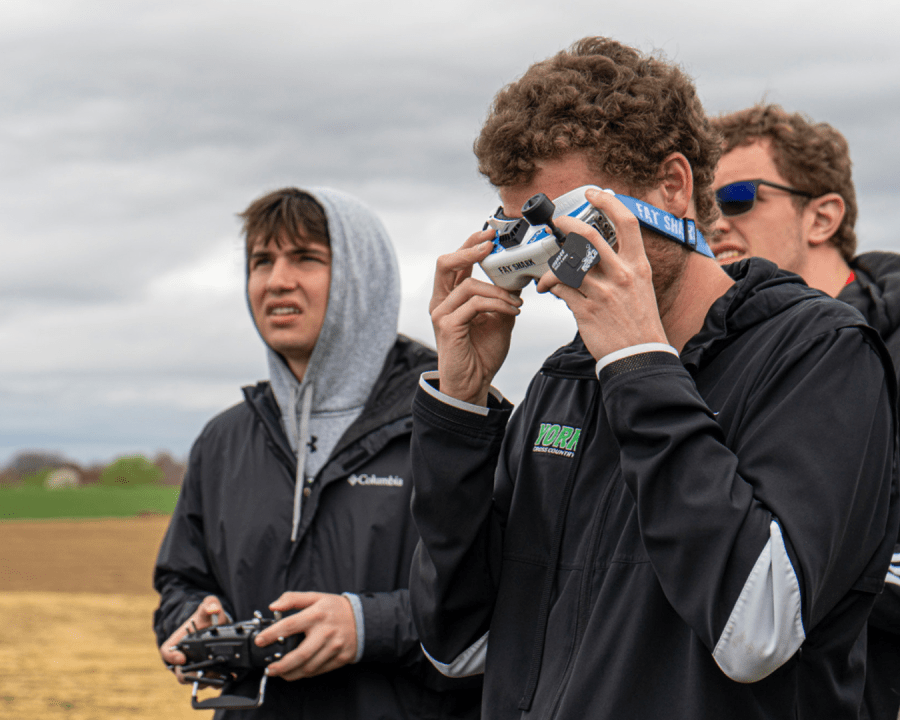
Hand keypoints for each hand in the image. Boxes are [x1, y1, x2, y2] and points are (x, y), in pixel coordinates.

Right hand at [160, 595, 225, 685]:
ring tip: (219, 674)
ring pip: (196, 681)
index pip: (167, 652)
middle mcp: (183, 659)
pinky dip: (217, 681)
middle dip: (192, 675)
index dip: (171, 658)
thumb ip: (210, 604)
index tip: (181, 658)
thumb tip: (214, 608)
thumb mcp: (208, 608)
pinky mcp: (207, 674)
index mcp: (177, 643)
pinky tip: (228, 676)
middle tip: (204, 671)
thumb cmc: (207, 619)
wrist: (217, 626)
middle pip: (181, 674)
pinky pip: (209, 682)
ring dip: (206, 680)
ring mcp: (195, 668)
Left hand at [255, 592, 357, 680]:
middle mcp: (325, 632)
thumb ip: (293, 599)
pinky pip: (319, 671)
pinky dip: (305, 674)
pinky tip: (296, 672)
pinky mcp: (340, 658)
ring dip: (291, 673)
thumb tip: (273, 606)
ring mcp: (334, 647)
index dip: (272, 634)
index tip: (260, 640)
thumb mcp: (316, 597)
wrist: (363, 619)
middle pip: (300, 654)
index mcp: (317, 614)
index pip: (290, 625)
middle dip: (281, 665)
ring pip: (309, 667)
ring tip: (279, 672)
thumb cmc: (336, 608)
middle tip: (269, 668)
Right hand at [430, 229, 521, 404]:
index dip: (470, 243)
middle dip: (470, 249)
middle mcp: (441, 302)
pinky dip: (496, 304)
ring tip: (516, 302)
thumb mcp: (498, 318)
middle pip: (446, 263)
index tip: (490, 233)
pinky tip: (512, 312)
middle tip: (491, 243)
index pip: (456, 262)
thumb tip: (519, 275)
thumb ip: (502, 296)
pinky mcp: (447, 326)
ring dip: (498, 291)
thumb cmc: (482, 352)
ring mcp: (441, 313)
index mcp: (451, 296)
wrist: (473, 384)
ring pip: (468, 285)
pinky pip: (474, 304)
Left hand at [536, 188, 667, 360]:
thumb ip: (621, 267)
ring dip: (551, 266)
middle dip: (566, 224)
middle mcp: (621, 275)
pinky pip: (559, 288)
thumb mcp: (641, 287)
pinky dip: (550, 286)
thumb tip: (593, 252)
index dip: (608, 202)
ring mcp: (602, 292)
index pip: (627, 222)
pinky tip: (549, 290)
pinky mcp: (586, 310)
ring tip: (547, 274)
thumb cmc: (639, 322)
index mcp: (638, 266)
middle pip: (587, 236)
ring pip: (566, 263)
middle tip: (557, 222)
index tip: (594, 193)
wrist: (640, 357)